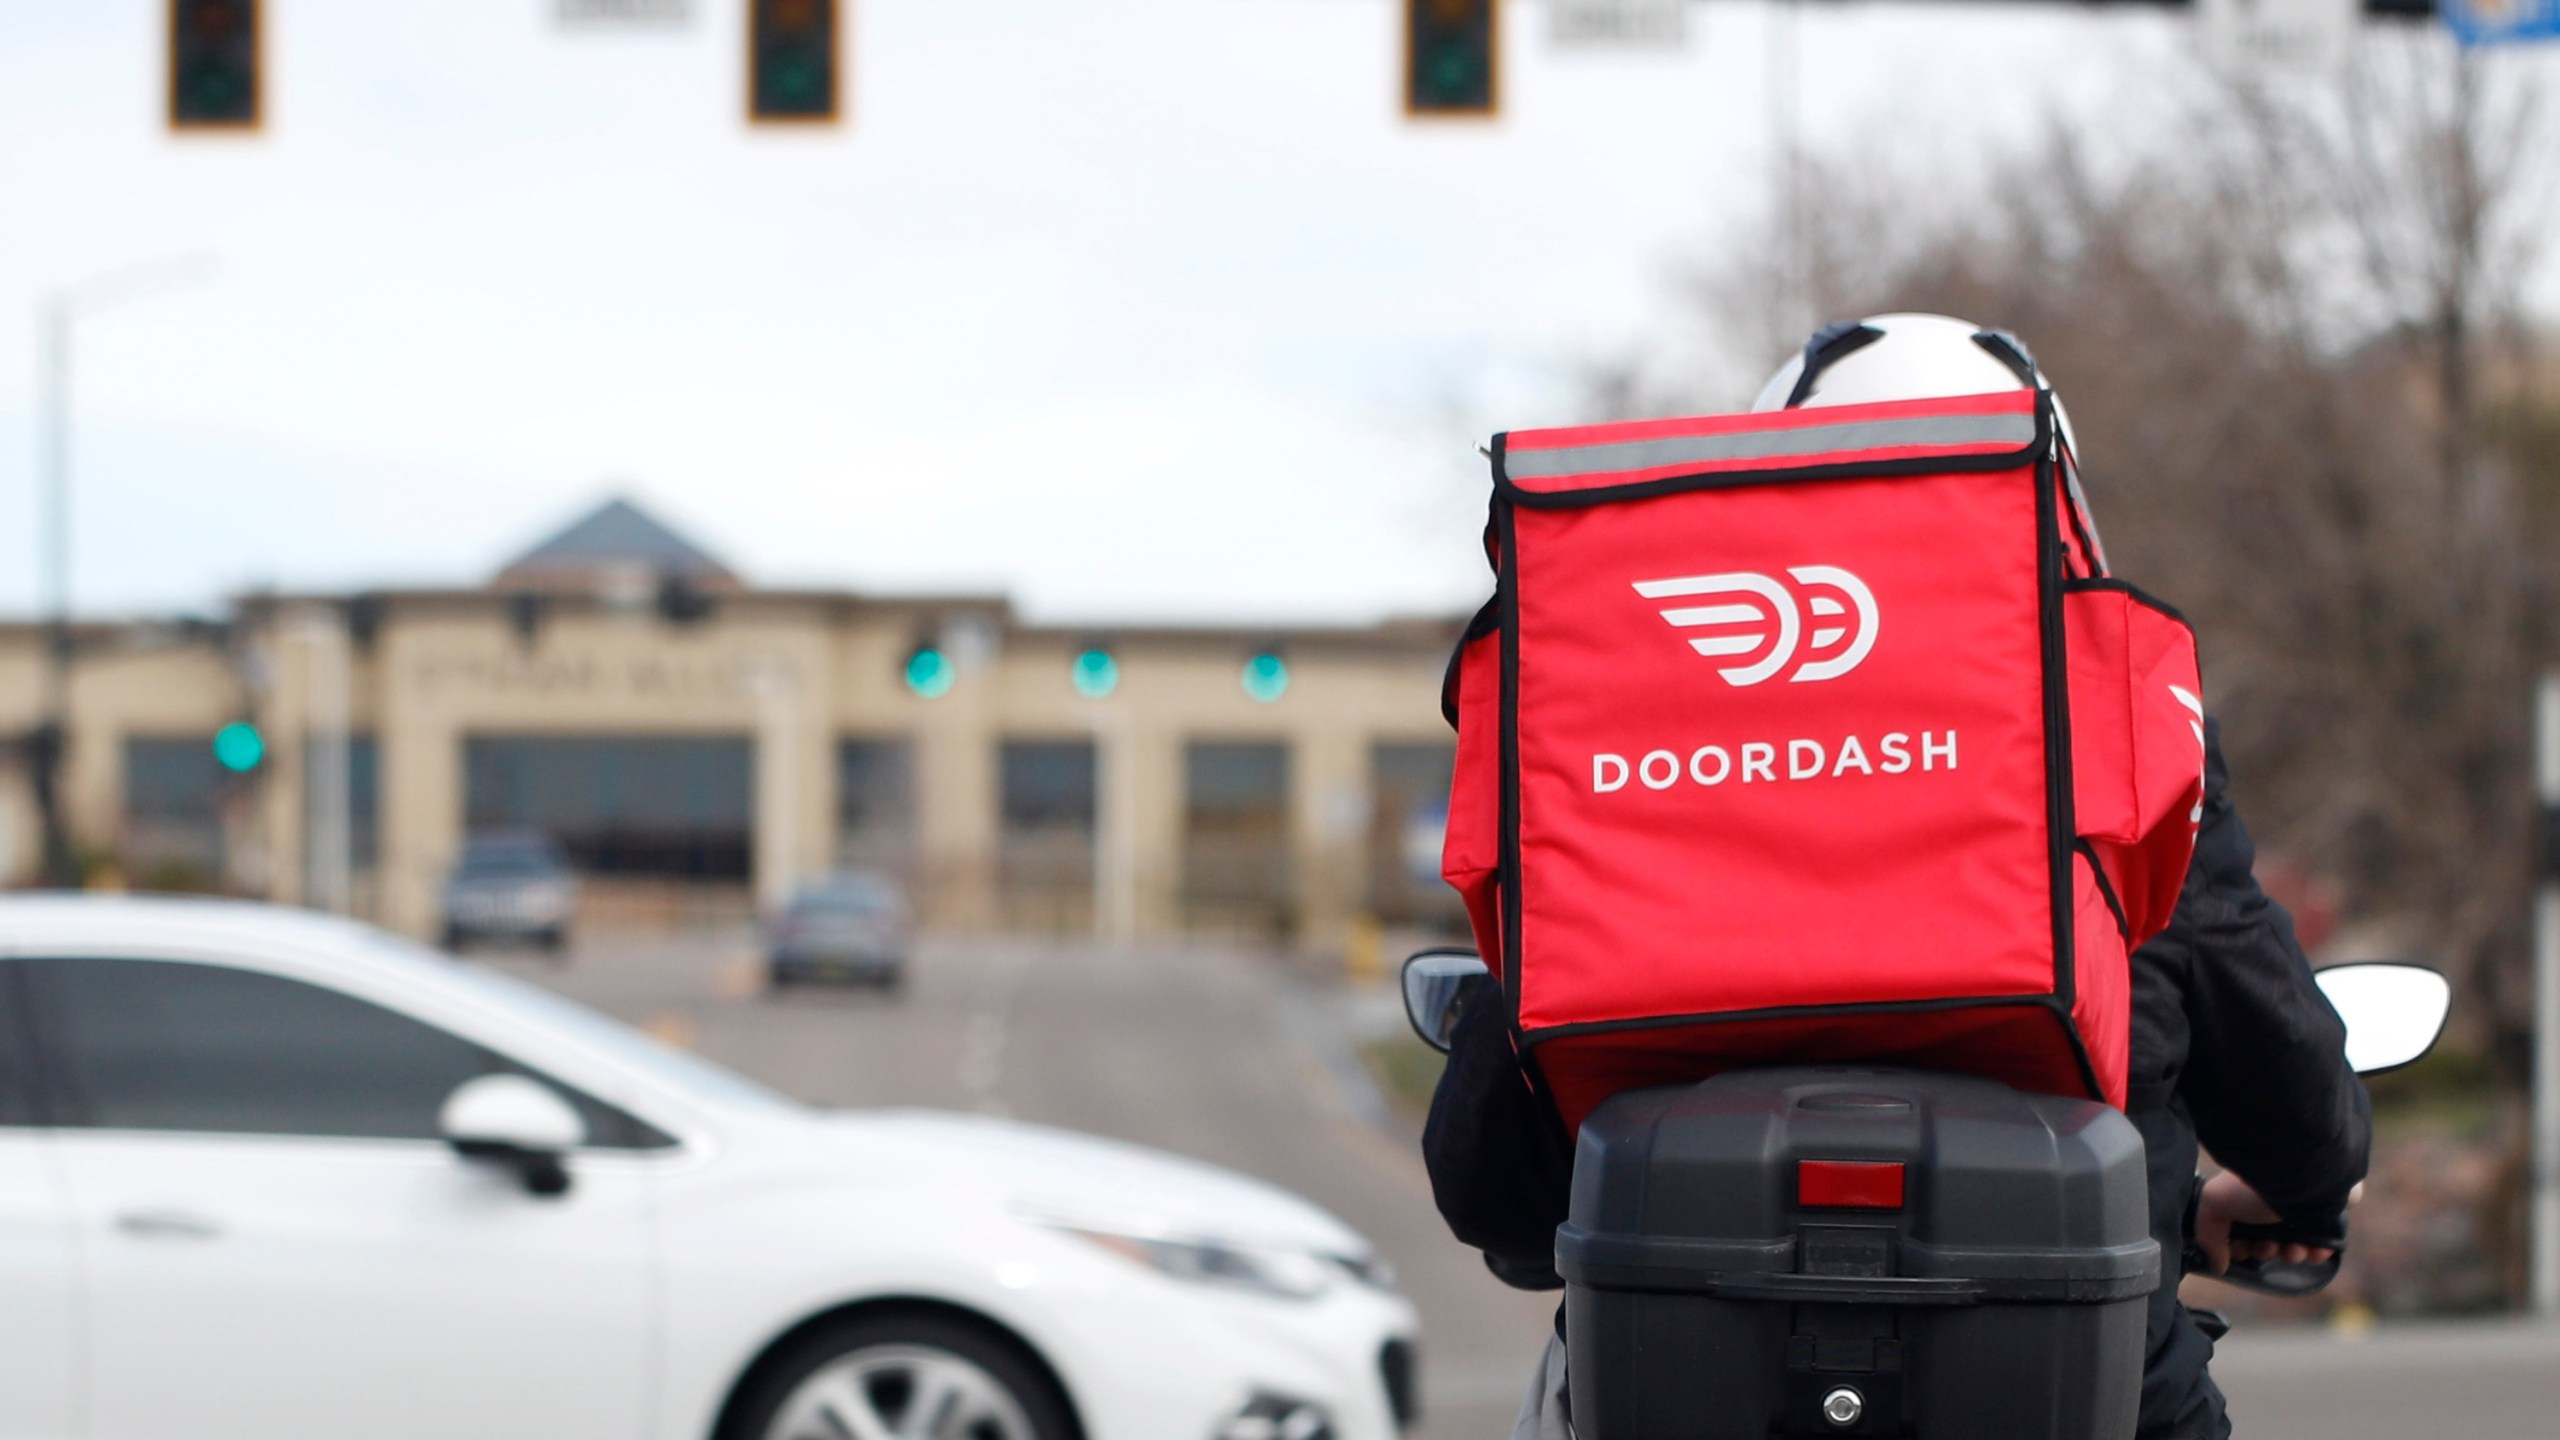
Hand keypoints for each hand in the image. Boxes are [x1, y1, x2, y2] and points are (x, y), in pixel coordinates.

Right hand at [2193, 1170, 2338, 1273]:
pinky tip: (2311, 1249)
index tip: (2242, 1251)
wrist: (2298, 1177)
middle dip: (2264, 1252)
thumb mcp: (2215, 1203)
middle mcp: (2269, 1206)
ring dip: (2290, 1255)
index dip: (2239, 1248)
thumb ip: (2208, 1237)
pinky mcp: (2325, 1220)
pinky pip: (2321, 1245)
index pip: (2240, 1232)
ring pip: (2292, 1246)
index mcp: (2244, 1200)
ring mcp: (2298, 1213)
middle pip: (2265, 1242)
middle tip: (2267, 1247)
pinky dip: (2315, 1252)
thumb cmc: (2251, 1189)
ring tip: (2292, 1248)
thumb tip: (2217, 1266)